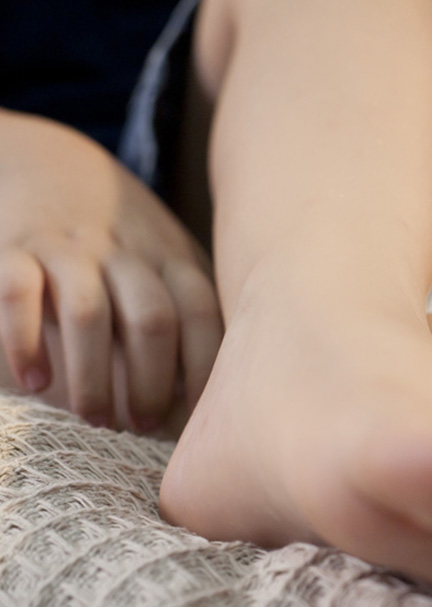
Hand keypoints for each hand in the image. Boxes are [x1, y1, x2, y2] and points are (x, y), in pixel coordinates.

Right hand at [0, 111, 221, 429]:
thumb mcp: (169, 255)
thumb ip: (191, 305)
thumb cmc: (121, 233)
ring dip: (93, 374)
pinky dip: (25, 341)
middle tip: (140, 426)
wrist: (47, 157)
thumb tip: (213, 393)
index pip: (201, 315)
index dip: (203, 369)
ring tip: (94, 417)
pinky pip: (21, 294)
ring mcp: (71, 246)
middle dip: (150, 381)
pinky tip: (34, 382)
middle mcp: (126, 251)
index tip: (198, 417)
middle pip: (153, 320)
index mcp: (172, 257)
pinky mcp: (16, 245)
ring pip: (90, 314)